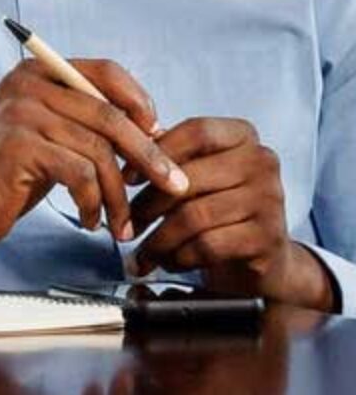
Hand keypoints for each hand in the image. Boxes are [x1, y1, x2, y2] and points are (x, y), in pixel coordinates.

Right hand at [0, 58, 189, 255]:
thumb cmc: (10, 173)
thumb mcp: (49, 135)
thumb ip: (87, 122)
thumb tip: (154, 131)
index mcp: (37, 72)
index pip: (106, 72)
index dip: (140, 102)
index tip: (160, 139)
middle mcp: (28, 84)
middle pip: (111, 116)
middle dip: (149, 156)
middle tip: (174, 187)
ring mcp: (21, 114)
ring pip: (99, 151)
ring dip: (119, 194)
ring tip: (122, 222)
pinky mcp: (18, 147)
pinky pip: (80, 174)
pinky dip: (94, 203)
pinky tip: (92, 220)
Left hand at [127, 117, 334, 309]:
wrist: (264, 259)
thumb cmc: (221, 211)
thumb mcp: (198, 175)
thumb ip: (171, 157)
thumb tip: (126, 150)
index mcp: (243, 137)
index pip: (195, 132)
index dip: (155, 154)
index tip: (128, 179)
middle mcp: (261, 163)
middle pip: (187, 179)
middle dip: (147, 207)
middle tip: (128, 225)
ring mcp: (269, 200)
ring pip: (192, 217)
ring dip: (158, 240)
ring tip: (144, 251)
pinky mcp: (266, 237)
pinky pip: (207, 245)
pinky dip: (178, 257)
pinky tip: (169, 262)